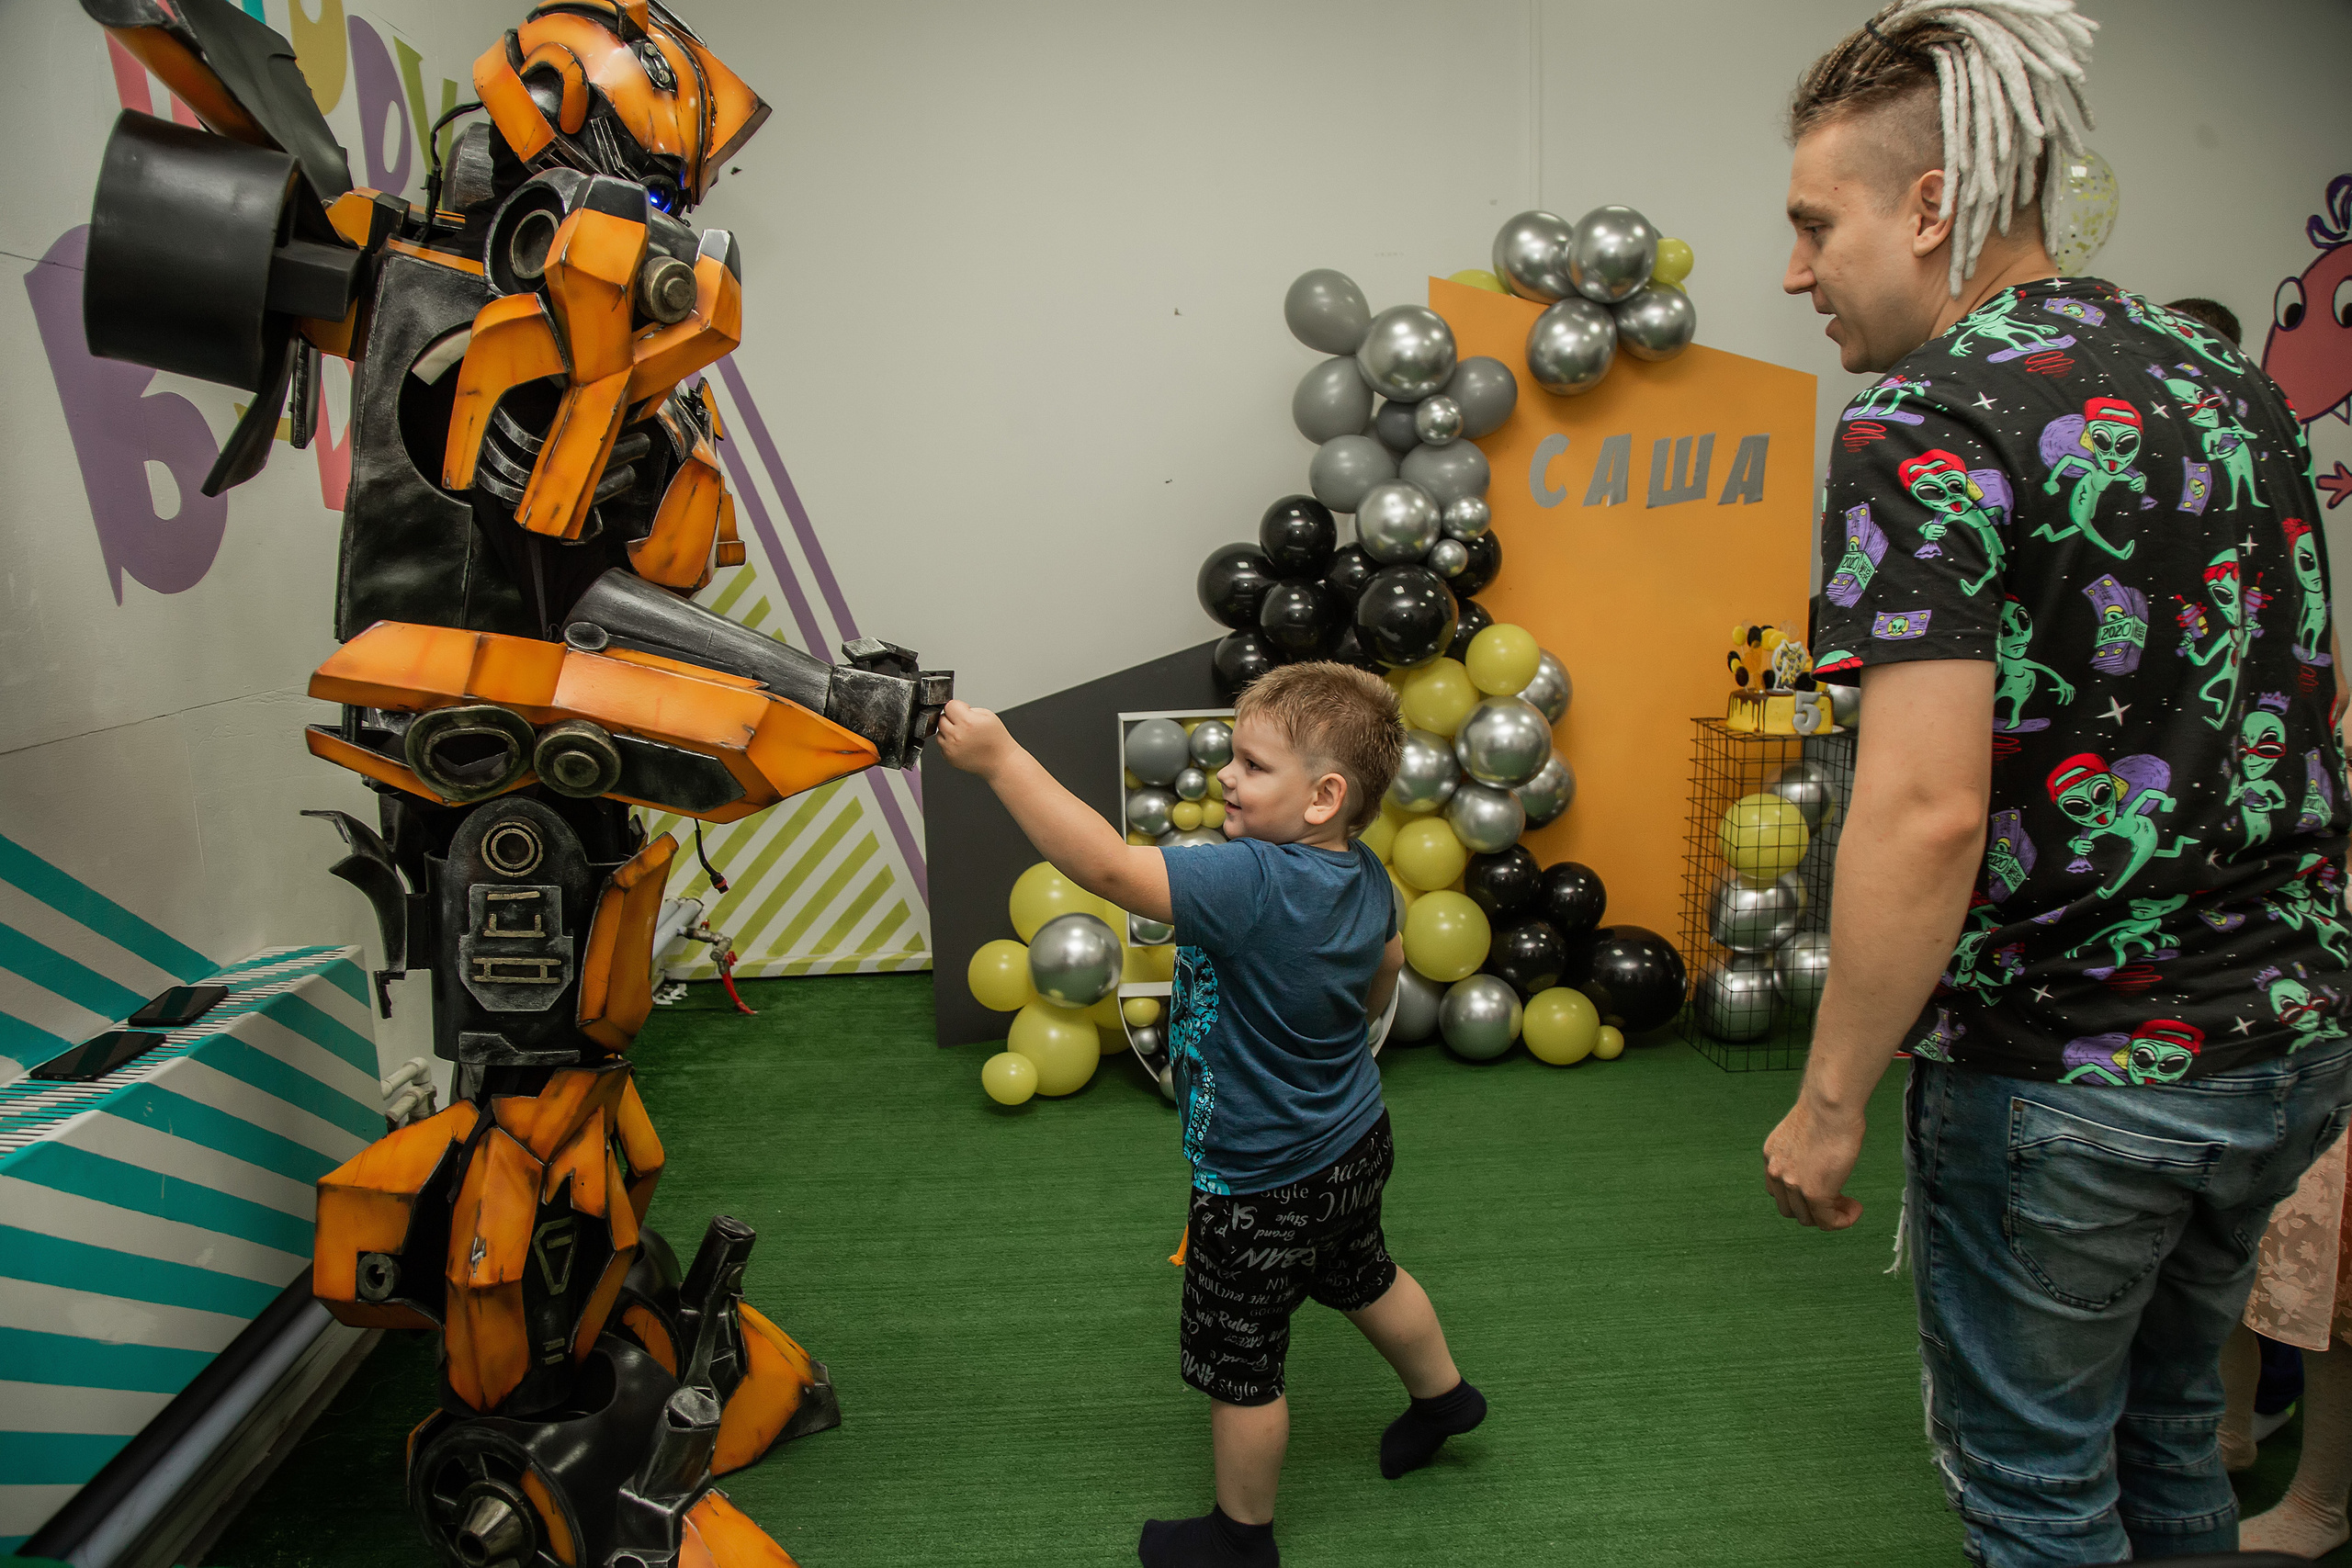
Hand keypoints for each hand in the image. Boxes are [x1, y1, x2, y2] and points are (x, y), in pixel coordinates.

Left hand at [935, 700, 1014, 776]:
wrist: (1000, 760)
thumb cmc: (996, 739)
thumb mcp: (987, 715)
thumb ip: (968, 709)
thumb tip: (956, 709)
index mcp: (967, 722)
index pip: (949, 706)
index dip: (958, 707)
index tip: (964, 711)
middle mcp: (956, 735)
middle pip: (942, 718)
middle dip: (951, 718)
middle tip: (964, 723)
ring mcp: (951, 748)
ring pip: (940, 731)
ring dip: (948, 730)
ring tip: (963, 734)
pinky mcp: (948, 757)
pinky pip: (941, 744)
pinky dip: (949, 742)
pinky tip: (962, 744)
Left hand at [1763, 1095, 1866, 1229]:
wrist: (1829, 1104)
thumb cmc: (1825, 1108)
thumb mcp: (1803, 1132)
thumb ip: (1803, 1151)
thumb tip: (1819, 1162)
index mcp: (1771, 1156)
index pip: (1778, 1191)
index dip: (1800, 1196)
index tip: (1822, 1187)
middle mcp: (1776, 1172)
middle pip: (1790, 1209)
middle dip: (1813, 1209)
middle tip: (1837, 1199)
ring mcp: (1794, 1185)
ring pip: (1808, 1219)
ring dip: (1829, 1216)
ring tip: (1849, 1204)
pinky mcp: (1815, 1193)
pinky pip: (1828, 1222)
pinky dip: (1844, 1220)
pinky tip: (1856, 1208)